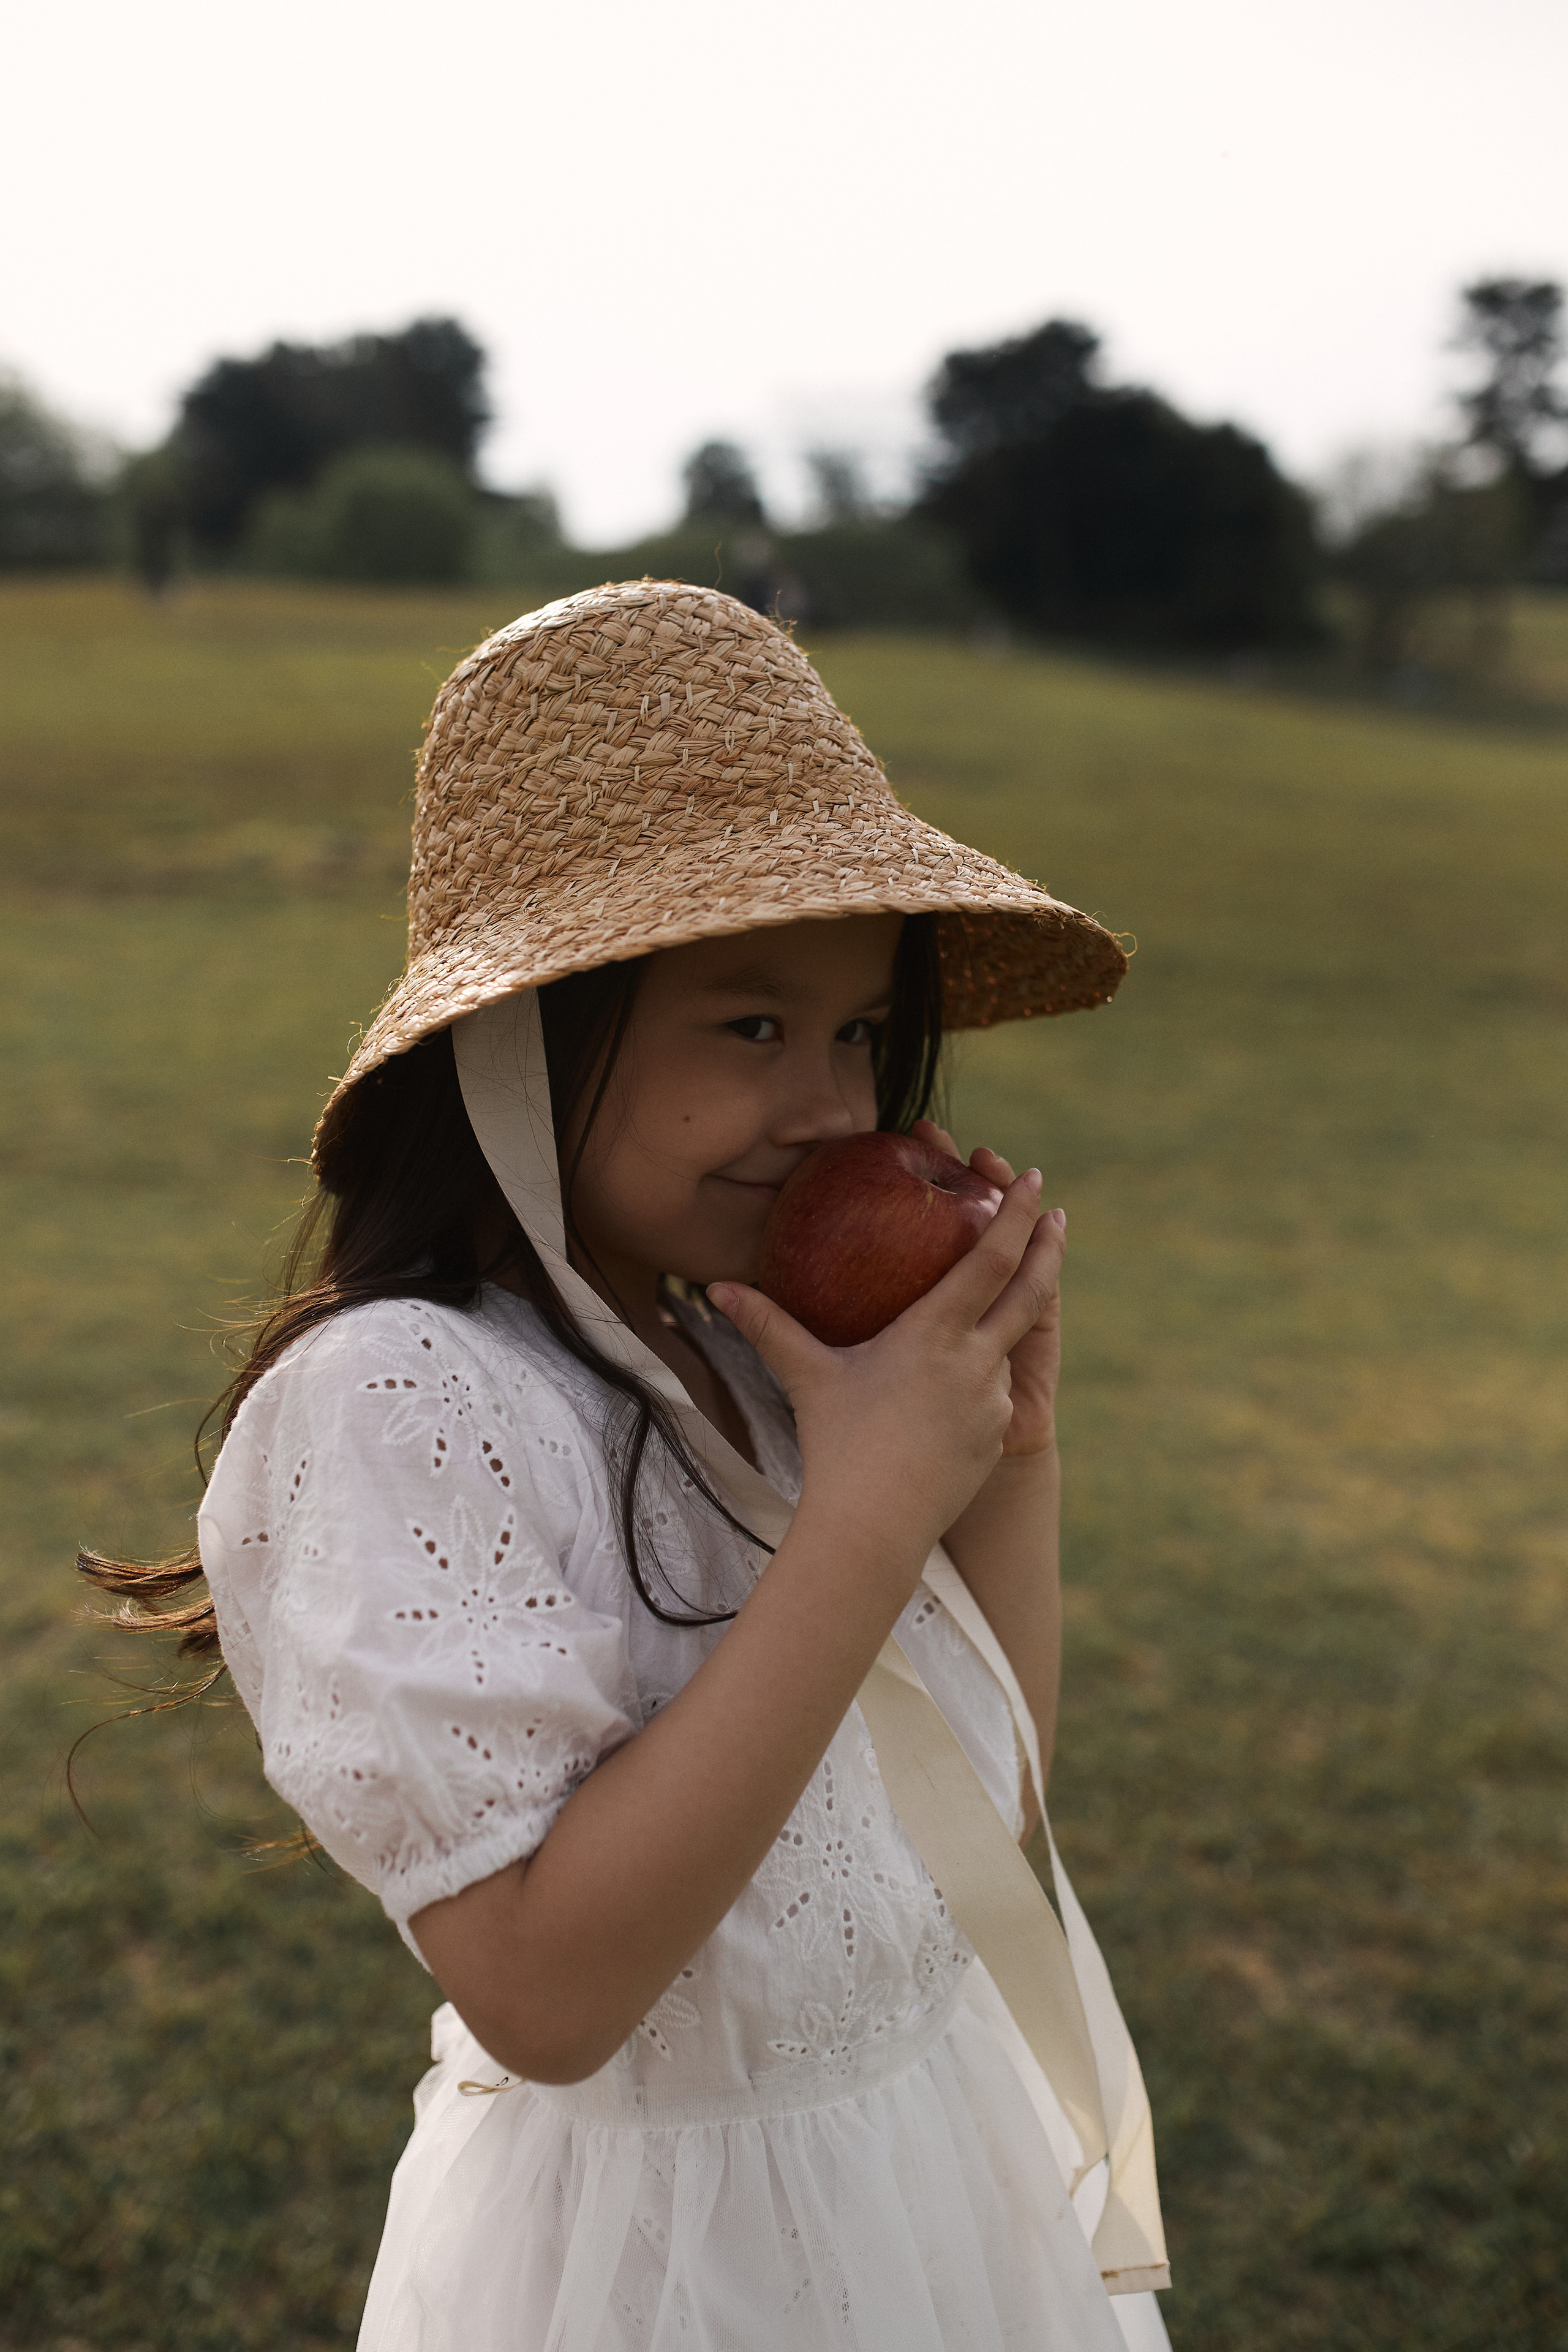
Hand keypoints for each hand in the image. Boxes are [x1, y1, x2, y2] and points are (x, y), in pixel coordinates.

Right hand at [708, 1166, 1064, 1584]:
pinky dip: (983, 1371)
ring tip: (979, 1310)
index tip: (1034, 1180)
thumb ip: (769, 1326)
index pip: (991, 1260)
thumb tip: (717, 1287)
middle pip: (1031, 1290)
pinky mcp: (998, 1434)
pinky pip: (994, 1389)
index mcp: (935, 1335)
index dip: (1016, 1215)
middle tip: (1060, 1212)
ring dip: (1004, 1320)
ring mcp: (993, 1401)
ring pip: (1006, 1345)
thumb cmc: (835, 1447)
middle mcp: (976, 1362)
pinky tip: (956, 1381)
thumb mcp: (807, 1377)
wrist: (872, 1529)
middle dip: (1048, 1246)